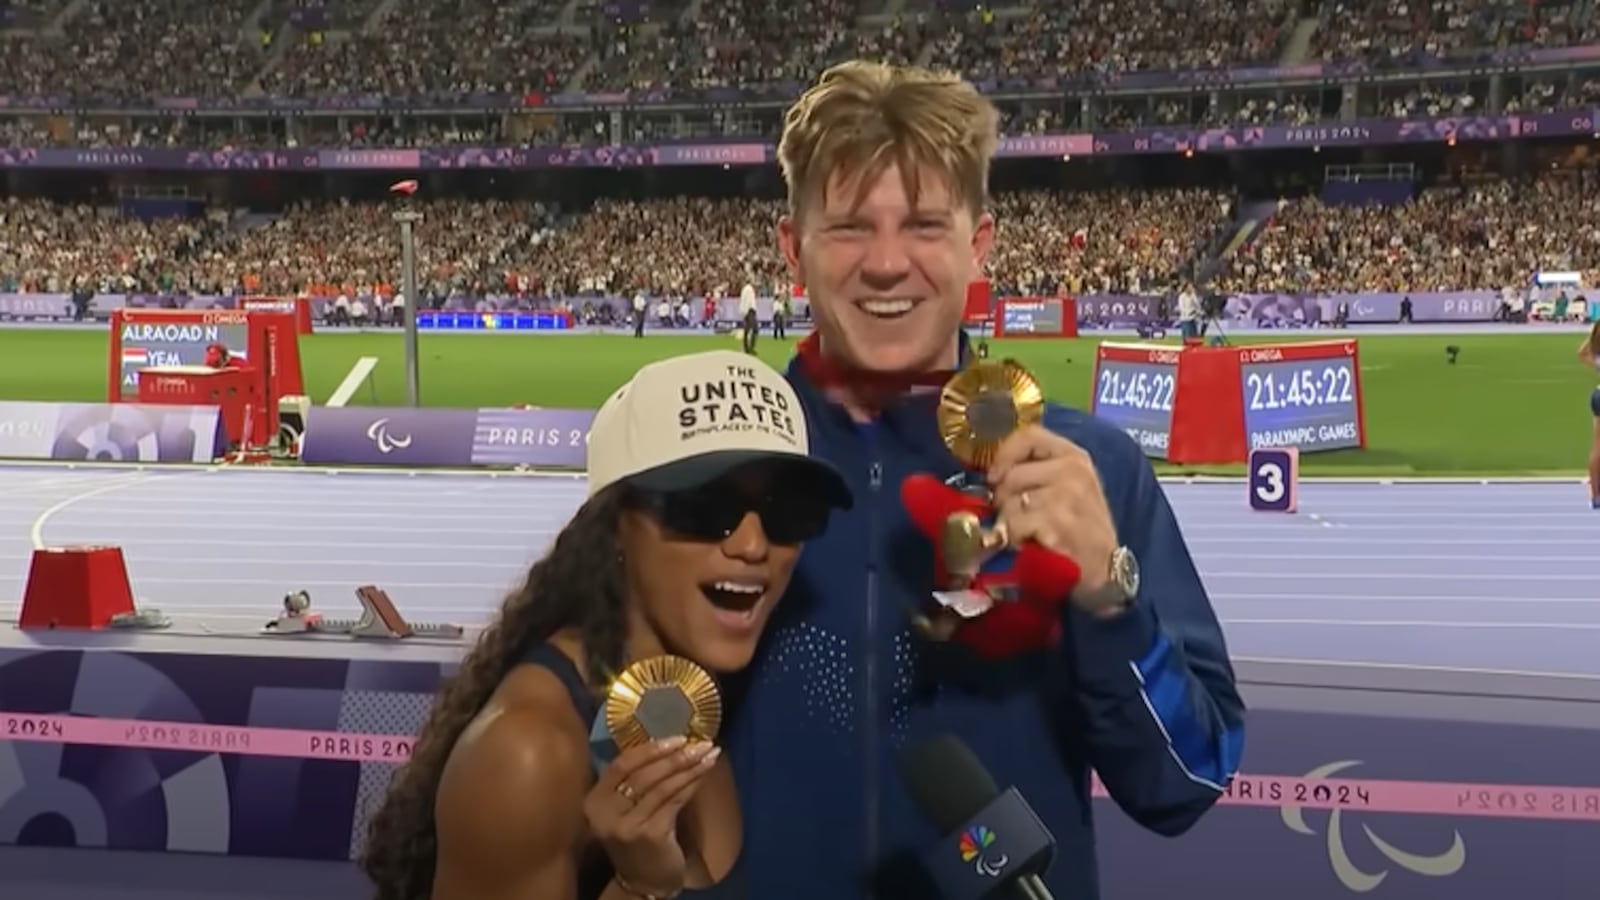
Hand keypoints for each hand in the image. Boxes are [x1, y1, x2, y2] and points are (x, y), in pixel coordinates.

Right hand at [585, 736, 721, 897]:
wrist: (644, 882)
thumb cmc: (637, 839)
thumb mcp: (626, 810)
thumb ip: (635, 782)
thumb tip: (670, 744)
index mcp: (595, 801)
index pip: (620, 765)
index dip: (649, 749)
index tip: (678, 737)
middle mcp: (605, 813)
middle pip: (644, 774)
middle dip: (675, 757)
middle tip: (701, 744)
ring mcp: (627, 825)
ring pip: (662, 787)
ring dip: (689, 768)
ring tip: (709, 755)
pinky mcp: (650, 835)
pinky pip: (674, 802)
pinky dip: (690, 786)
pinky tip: (703, 776)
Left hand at [987, 426, 1118, 606]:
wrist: (1107, 570)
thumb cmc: (1082, 529)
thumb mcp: (1069, 489)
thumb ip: (1037, 472)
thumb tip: (992, 474)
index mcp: (1075, 457)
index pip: (1029, 435)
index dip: (1004, 454)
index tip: (994, 476)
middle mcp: (1073, 471)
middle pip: (1011, 475)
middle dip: (1004, 500)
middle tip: (1020, 519)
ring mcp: (1066, 496)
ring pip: (1008, 503)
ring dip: (1009, 524)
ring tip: (1030, 534)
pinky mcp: (1056, 523)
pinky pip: (1013, 526)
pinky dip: (1014, 540)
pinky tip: (1033, 546)